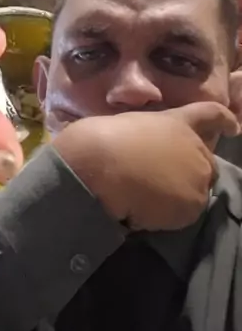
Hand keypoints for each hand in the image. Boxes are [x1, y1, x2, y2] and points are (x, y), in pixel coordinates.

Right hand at [53, 103, 238, 230]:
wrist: (102, 163)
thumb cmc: (106, 139)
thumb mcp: (133, 128)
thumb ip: (152, 139)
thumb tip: (148, 156)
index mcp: (179, 122)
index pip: (211, 114)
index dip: (224, 120)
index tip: (234, 128)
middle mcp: (196, 148)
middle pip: (205, 165)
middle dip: (189, 173)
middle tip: (159, 181)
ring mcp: (198, 177)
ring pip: (194, 193)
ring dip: (176, 196)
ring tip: (145, 196)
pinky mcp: (193, 204)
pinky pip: (182, 215)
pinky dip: (166, 216)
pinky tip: (143, 210)